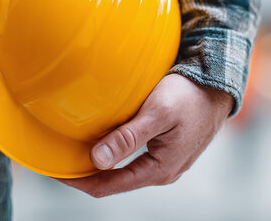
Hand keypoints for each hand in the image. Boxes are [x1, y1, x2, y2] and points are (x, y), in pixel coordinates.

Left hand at [56, 73, 233, 197]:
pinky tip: (103, 137)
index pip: (107, 186)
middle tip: (58, 157)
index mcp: (159, 169)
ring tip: (75, 147)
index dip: (77, 181)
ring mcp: (165, 161)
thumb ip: (128, 138)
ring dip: (100, 160)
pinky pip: (134, 157)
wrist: (218, 85)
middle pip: (114, 181)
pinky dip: (114, 150)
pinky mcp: (166, 148)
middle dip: (85, 171)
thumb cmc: (191, 95)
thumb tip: (97, 160)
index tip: (53, 169)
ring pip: (123, 168)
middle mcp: (161, 171)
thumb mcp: (157, 113)